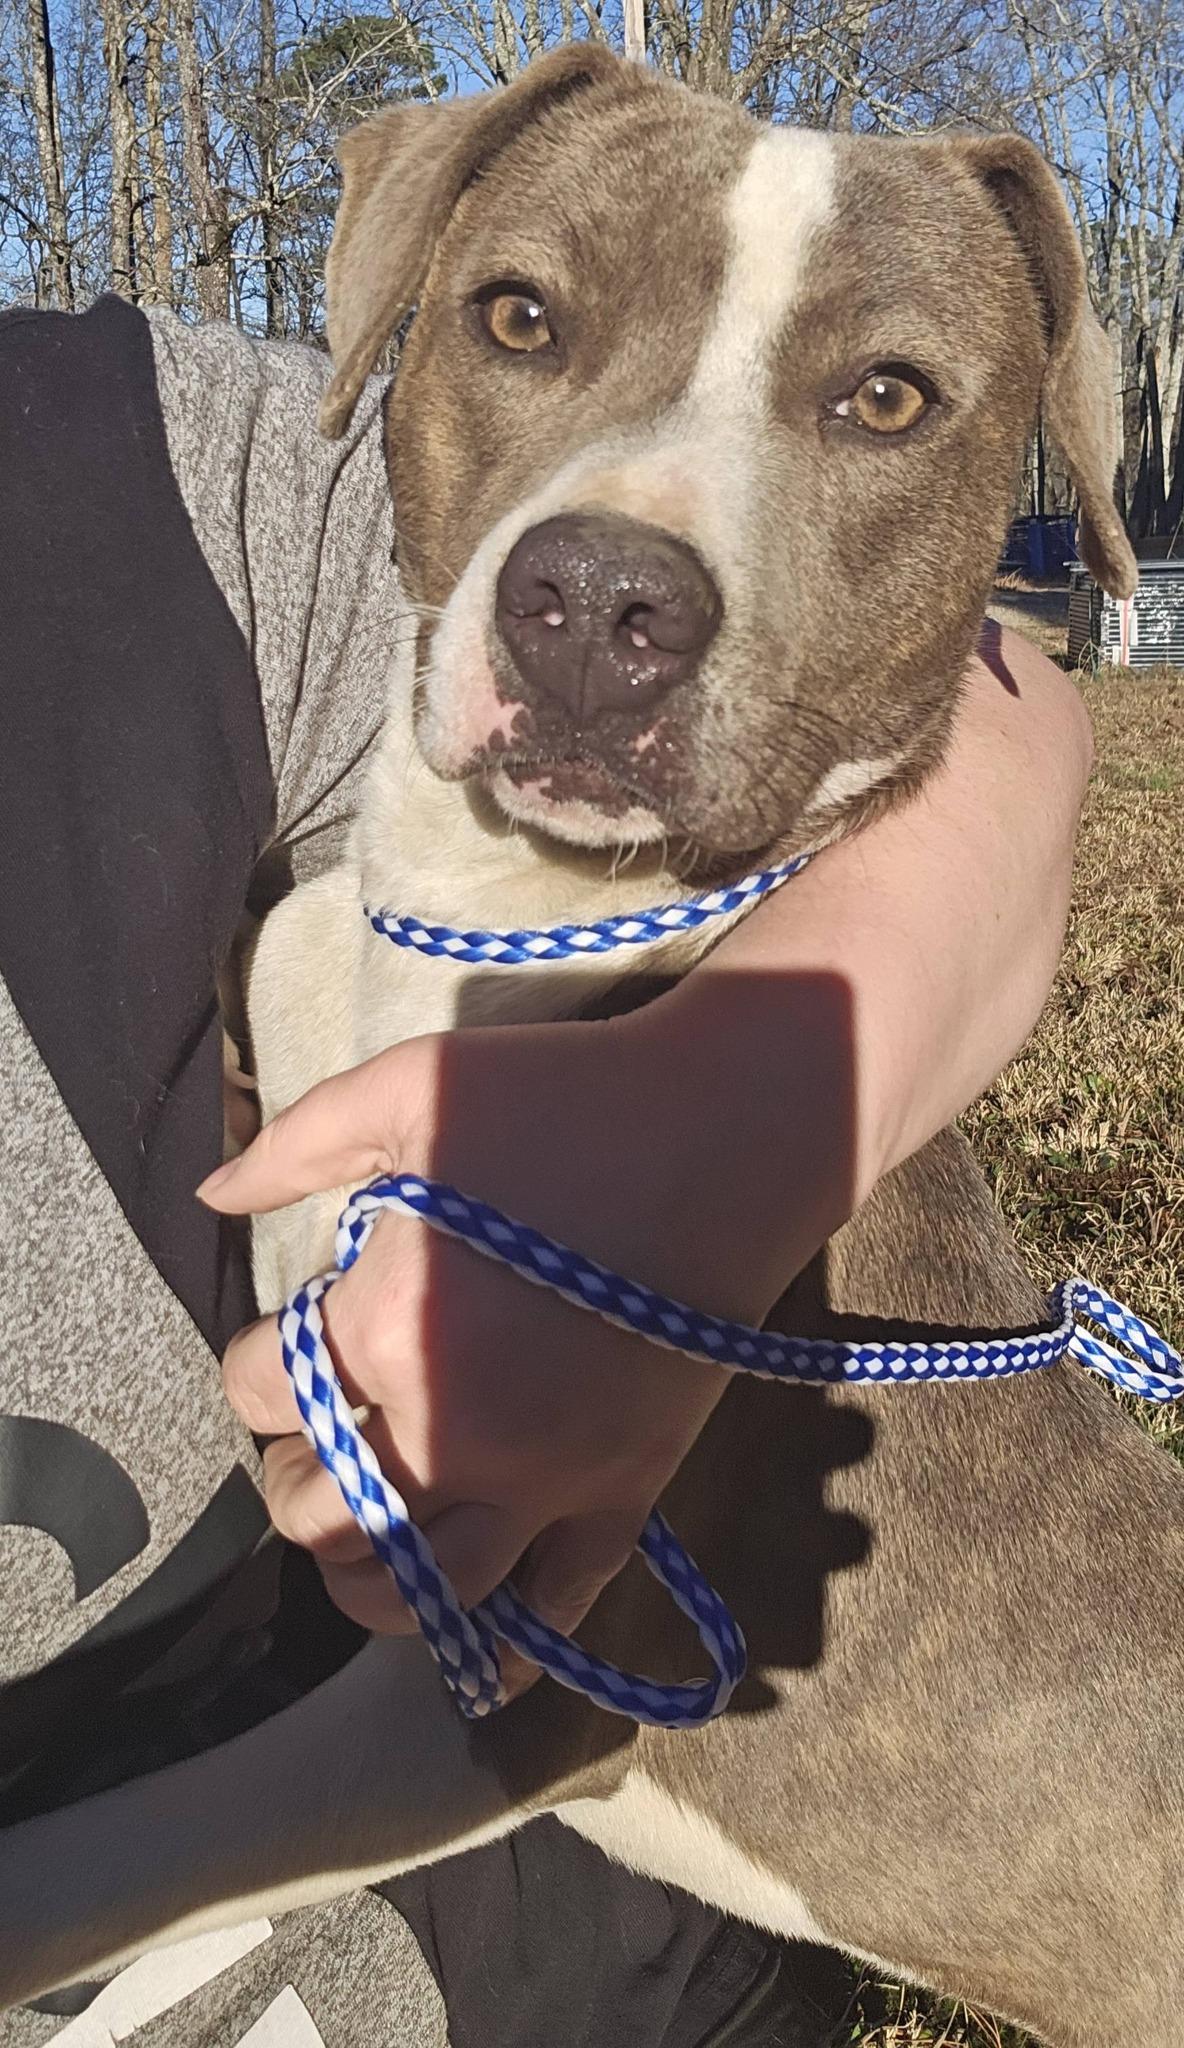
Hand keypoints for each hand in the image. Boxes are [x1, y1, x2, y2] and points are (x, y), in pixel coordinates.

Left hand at [203, 628, 1090, 1678]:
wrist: (725, 1133)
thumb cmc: (559, 1099)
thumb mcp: (407, 1087)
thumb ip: (296, 1145)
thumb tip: (214, 1192)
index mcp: (379, 1322)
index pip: (258, 1388)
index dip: (257, 1362)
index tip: (287, 1338)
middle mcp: (447, 1424)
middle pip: (317, 1512)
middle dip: (294, 1479)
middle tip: (318, 1437)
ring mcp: (541, 1475)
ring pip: (419, 1591)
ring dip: (368, 1581)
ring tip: (367, 1542)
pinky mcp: (621, 1494)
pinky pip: (556, 1611)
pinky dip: (503, 1650)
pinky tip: (473, 1647)